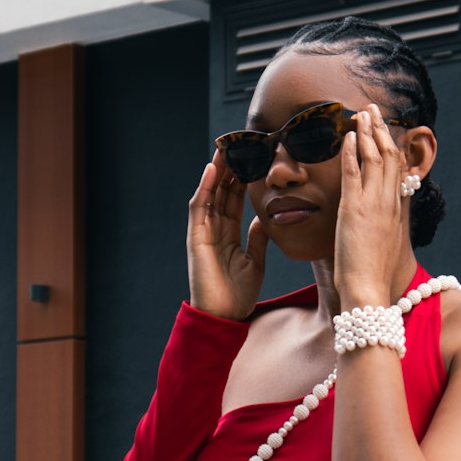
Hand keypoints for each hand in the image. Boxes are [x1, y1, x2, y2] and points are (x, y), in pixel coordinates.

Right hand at [187, 153, 267, 319]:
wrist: (225, 316)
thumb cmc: (238, 293)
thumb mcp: (255, 260)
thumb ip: (257, 238)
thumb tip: (264, 219)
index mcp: (229, 233)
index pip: (235, 198)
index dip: (243, 178)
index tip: (255, 159)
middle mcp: (214, 228)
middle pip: (222, 191)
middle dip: (231, 168)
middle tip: (241, 144)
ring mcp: (203, 231)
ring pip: (210, 193)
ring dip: (217, 170)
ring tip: (226, 148)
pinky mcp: (196, 237)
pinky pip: (199, 207)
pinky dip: (205, 187)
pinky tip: (213, 169)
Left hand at [333, 104, 406, 308]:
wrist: (368, 290)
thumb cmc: (372, 275)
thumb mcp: (382, 245)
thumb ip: (380, 226)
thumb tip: (376, 220)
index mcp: (395, 211)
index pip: (398, 170)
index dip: (392, 146)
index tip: (385, 129)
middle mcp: (388, 203)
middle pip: (390, 157)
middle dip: (382, 130)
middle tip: (375, 110)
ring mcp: (373, 204)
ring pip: (375, 158)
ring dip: (368, 132)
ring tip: (363, 113)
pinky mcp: (354, 209)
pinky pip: (353, 172)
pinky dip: (351, 151)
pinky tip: (347, 136)